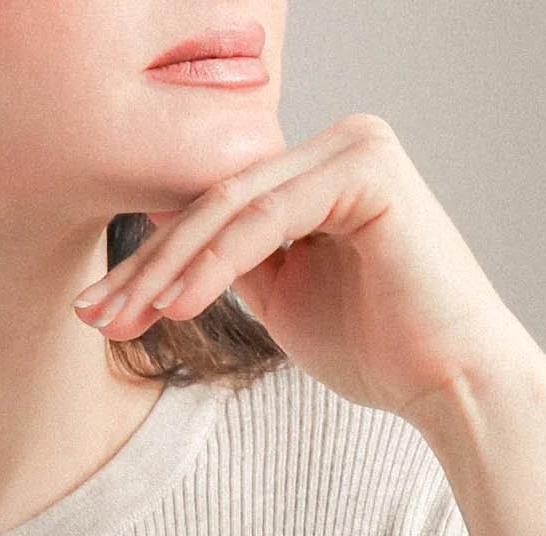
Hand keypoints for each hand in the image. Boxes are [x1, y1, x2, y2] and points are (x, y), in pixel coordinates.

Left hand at [75, 116, 545, 535]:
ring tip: (121, 319)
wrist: (452, 384)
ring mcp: (356, 146)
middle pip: (216, 203)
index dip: (152, 261)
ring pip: (233, 207)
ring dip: (167, 268)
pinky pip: (268, 218)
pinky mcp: (368, 168)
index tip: (99, 312)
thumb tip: (160, 249)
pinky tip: (174, 307)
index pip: (216, 208)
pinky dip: (215, 264)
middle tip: (93, 316)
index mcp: (319, 168)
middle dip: (146, 266)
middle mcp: (339, 142)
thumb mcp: (284, 300)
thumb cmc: (380, 352)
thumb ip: (233, 265)